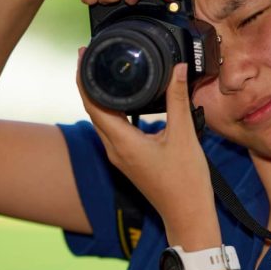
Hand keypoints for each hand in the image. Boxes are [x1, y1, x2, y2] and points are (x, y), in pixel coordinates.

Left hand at [76, 53, 220, 246]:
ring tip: (102, 71)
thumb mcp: (184, 136)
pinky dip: (111, 110)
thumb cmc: (186, 182)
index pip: (92, 104)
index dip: (84, 77)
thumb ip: (178, 100)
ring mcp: (120, 157)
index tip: (83, 54)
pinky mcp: (128, 160)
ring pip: (101, 120)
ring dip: (98, 96)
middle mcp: (115, 150)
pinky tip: (123, 100)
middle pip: (92, 110)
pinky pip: (112, 130)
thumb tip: (179, 69)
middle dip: (88, 82)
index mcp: (123, 143)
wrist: (187, 216)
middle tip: (90, 55)